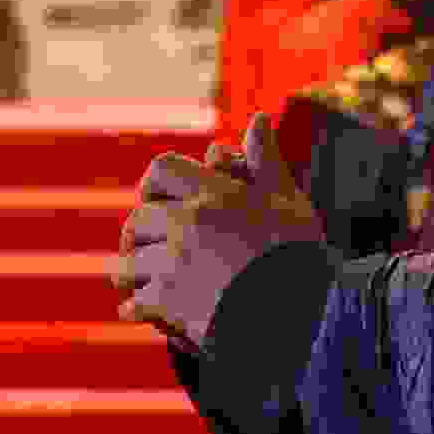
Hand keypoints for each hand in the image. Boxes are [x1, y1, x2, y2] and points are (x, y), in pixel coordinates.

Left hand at [112, 118, 320, 347]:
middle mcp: (187, 223)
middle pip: (139, 219)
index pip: (162, 170)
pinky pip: (135, 303)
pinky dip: (135, 308)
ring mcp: (174, 264)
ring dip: (130, 273)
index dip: (154, 184)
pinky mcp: (169, 303)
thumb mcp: (288, 201)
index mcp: (214, 194)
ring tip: (133, 283)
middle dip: (137, 235)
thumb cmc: (300, 254)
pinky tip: (138, 312)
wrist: (304, 313)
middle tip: (138, 248)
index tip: (155, 199)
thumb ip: (265, 161)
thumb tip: (259, 119)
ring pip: (129, 263)